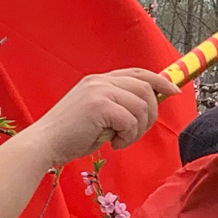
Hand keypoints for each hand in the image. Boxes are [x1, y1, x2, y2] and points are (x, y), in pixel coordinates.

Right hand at [30, 69, 172, 166]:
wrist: (44, 143)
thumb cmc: (70, 135)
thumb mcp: (97, 114)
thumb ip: (117, 106)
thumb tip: (146, 108)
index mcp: (99, 80)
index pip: (137, 73)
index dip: (159, 80)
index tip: (173, 91)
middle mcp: (100, 81)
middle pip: (145, 89)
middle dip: (150, 114)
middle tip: (136, 133)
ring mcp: (99, 91)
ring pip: (141, 106)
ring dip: (136, 130)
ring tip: (119, 140)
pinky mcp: (99, 106)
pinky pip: (130, 121)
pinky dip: (127, 137)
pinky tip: (113, 144)